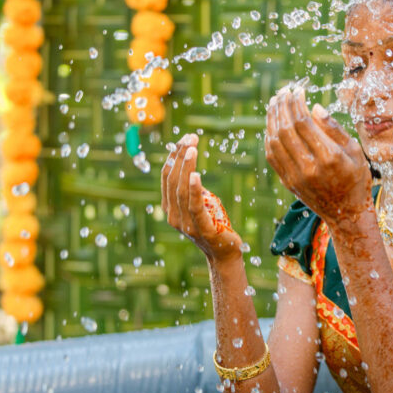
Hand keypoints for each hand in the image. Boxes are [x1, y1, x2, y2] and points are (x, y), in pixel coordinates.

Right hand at [161, 134, 242, 262]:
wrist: (224, 254)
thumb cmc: (214, 226)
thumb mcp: (200, 205)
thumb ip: (192, 191)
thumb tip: (190, 169)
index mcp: (170, 208)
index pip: (167, 177)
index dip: (173, 156)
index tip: (184, 139)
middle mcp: (173, 216)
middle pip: (173, 180)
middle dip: (180, 156)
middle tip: (190, 138)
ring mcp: (186, 224)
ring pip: (181, 190)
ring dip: (186, 167)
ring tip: (192, 149)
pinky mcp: (202, 229)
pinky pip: (195, 206)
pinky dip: (194, 189)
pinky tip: (196, 175)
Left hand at [264, 87, 372, 224]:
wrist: (346, 213)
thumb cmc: (356, 178)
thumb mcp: (355, 150)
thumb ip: (335, 128)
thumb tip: (314, 107)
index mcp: (329, 157)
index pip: (303, 122)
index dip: (297, 103)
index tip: (298, 90)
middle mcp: (309, 167)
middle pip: (286, 129)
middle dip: (282, 106)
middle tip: (283, 91)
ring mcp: (295, 176)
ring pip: (274, 141)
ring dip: (272, 118)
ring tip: (275, 102)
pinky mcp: (287, 182)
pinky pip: (272, 155)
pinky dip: (269, 136)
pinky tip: (273, 123)